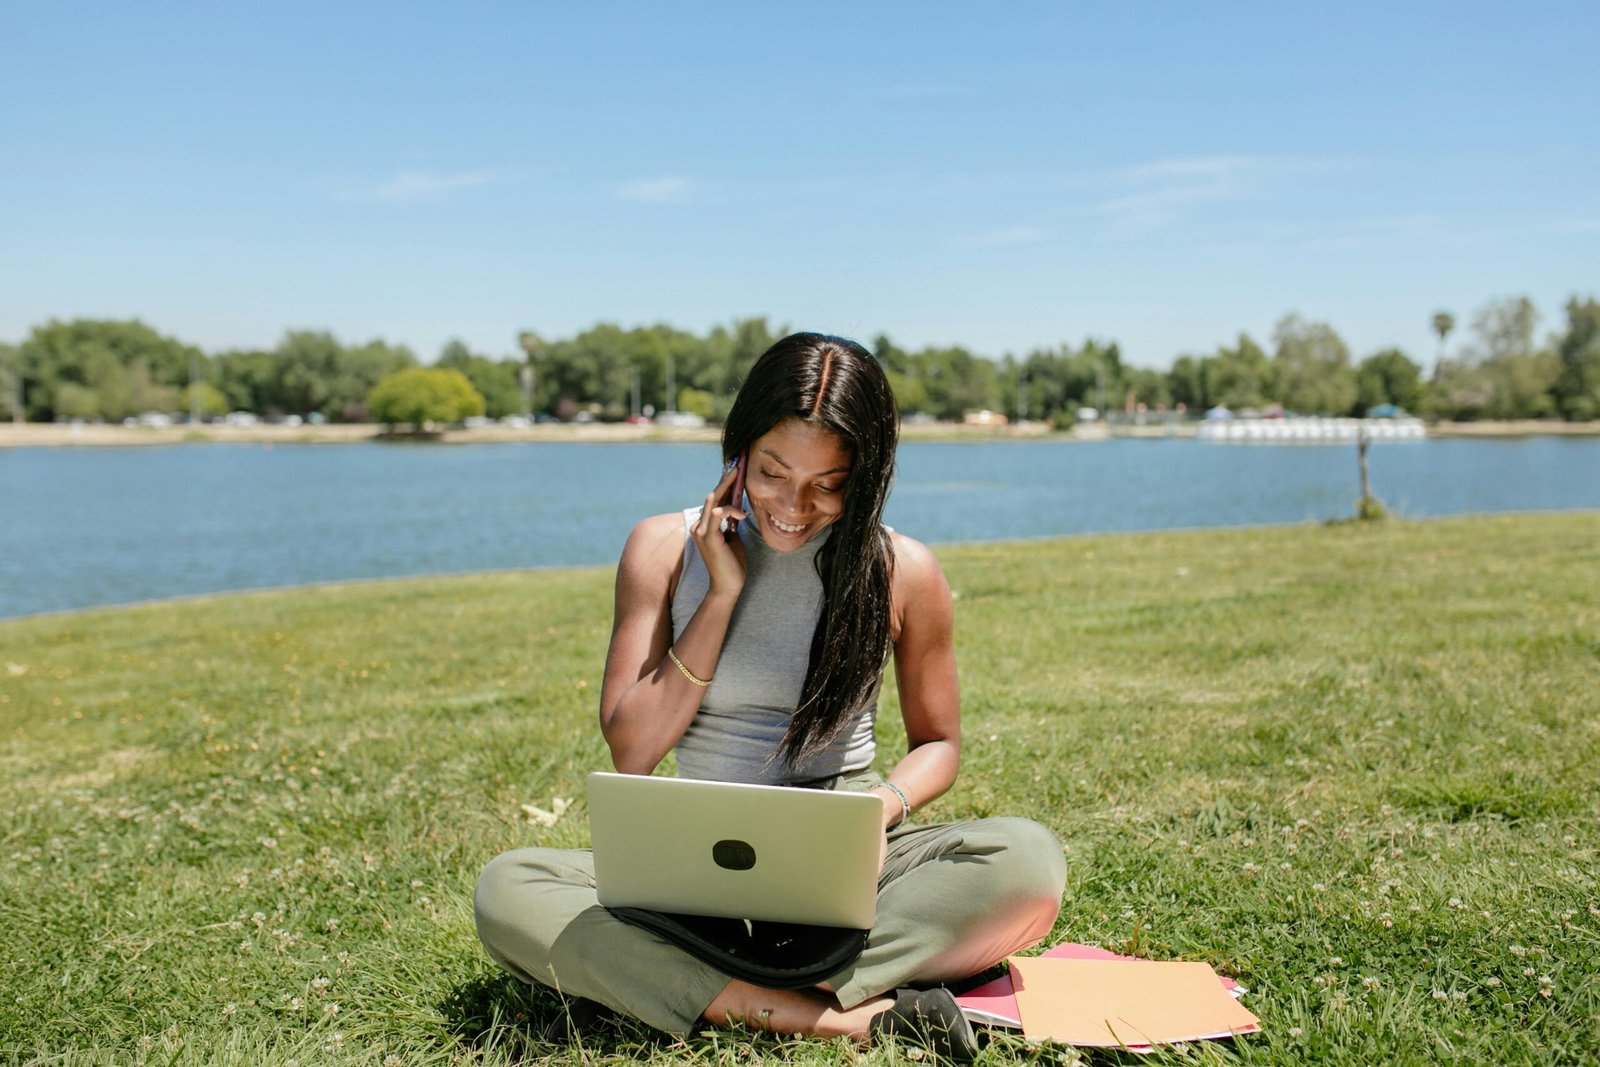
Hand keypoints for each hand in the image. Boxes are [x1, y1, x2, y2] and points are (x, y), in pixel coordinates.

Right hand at [692, 462, 748, 596]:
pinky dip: (729, 510)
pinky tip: (741, 513)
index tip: (735, 471)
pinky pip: (717, 515)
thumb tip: (736, 506)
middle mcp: (699, 526)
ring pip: (713, 501)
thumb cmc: (731, 563)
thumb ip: (730, 522)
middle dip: (725, 480)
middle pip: (712, 496)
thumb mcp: (732, 537)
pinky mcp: (708, 537)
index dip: (724, 485)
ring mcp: (701, 531)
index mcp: (704, 525)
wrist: (727, 585)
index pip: (714, 500)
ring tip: (738, 474)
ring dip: (727, 487)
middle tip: (737, 465)